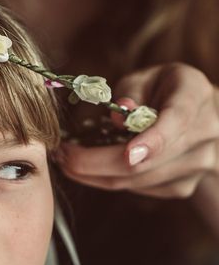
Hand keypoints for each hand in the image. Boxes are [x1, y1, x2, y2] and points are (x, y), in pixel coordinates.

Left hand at [56, 63, 218, 198]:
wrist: (196, 114)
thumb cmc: (162, 89)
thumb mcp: (146, 77)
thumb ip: (131, 91)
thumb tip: (118, 118)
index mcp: (194, 96)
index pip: (177, 121)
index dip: (152, 141)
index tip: (128, 154)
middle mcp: (203, 134)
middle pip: (148, 161)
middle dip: (96, 161)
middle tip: (62, 153)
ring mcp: (196, 165)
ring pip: (137, 180)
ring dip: (94, 174)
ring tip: (64, 159)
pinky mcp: (181, 186)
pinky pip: (137, 188)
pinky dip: (106, 179)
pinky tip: (85, 168)